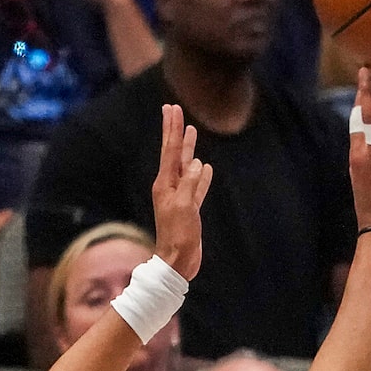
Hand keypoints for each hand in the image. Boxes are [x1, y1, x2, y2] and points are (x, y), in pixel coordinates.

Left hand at [148, 104, 213, 280]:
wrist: (177, 262)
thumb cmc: (177, 236)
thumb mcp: (183, 207)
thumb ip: (189, 183)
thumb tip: (196, 163)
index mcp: (165, 184)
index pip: (171, 150)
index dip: (173, 128)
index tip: (172, 108)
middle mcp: (170, 186)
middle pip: (174, 152)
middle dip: (175, 131)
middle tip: (173, 109)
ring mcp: (180, 196)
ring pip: (186, 166)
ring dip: (189, 149)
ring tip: (191, 132)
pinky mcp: (190, 208)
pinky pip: (197, 185)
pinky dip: (201, 175)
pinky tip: (205, 167)